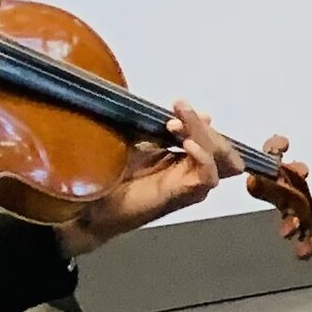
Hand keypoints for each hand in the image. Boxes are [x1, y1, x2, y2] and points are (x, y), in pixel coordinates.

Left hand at [57, 101, 266, 255]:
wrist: (90, 205)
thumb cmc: (111, 176)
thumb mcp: (140, 142)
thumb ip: (165, 130)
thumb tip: (201, 115)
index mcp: (186, 162)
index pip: (213, 139)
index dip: (198, 121)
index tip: (176, 105)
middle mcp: (194, 175)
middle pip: (222, 149)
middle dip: (201, 126)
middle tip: (177, 112)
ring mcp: (191, 188)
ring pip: (220, 160)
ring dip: (203, 137)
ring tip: (175, 126)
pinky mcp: (182, 196)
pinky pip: (207, 177)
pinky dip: (204, 158)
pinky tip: (188, 144)